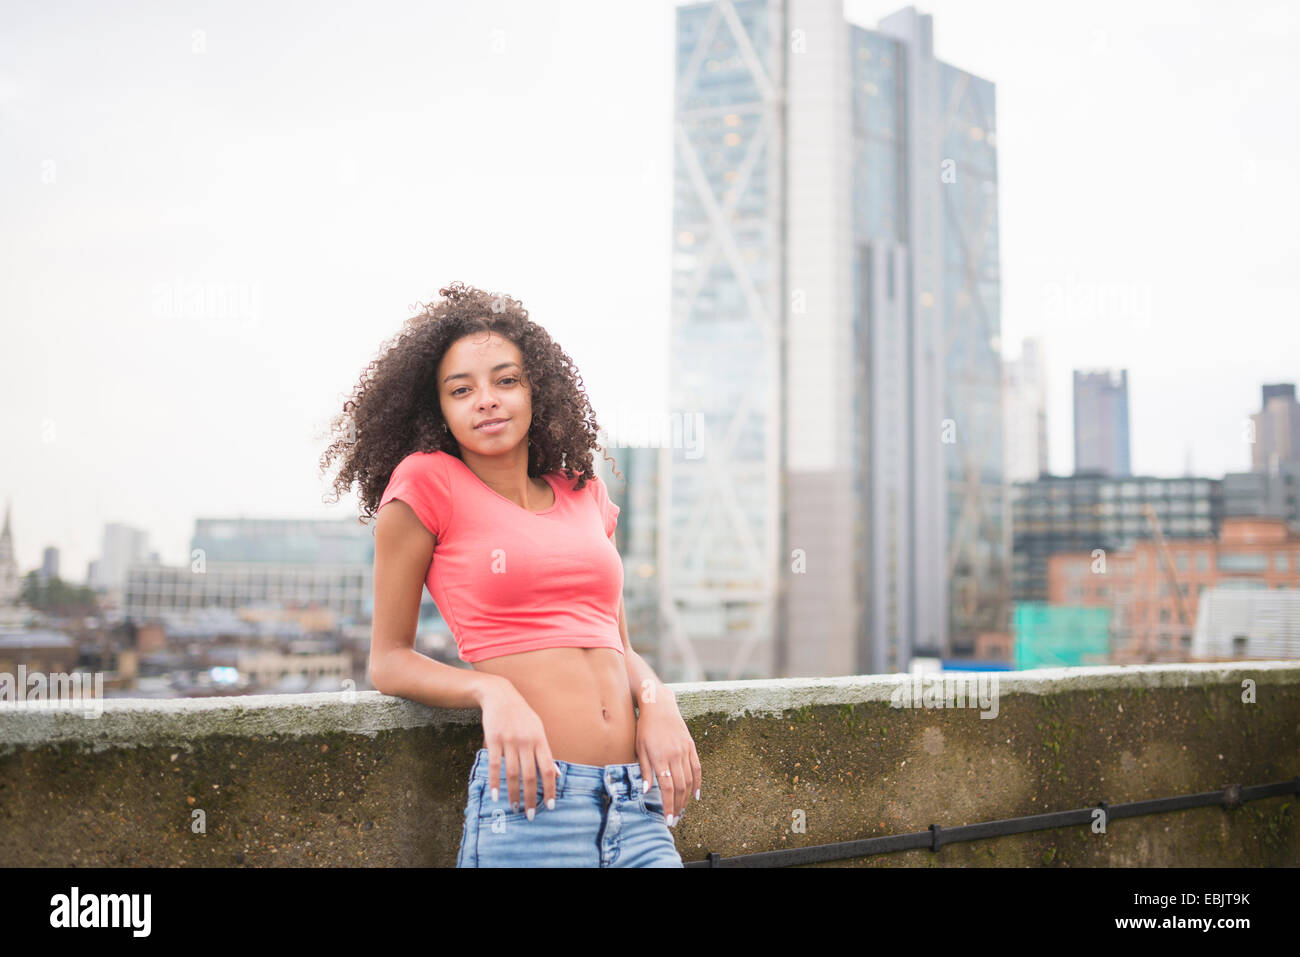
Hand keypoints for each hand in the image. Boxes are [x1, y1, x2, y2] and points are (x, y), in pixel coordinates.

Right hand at [478, 678, 558, 818]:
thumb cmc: (522, 716)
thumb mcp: (538, 730)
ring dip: (513, 794)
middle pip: (530, 775)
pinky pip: (495, 765)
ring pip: (512, 773)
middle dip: (531, 797)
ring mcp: (509, 741)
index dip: (550, 788)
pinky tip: (496, 796)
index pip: (548, 769)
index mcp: (540, 739)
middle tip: (530, 814)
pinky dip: (495, 782)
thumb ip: (546, 752)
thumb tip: (557, 774)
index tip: (550, 805)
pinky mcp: (493, 740)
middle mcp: (526, 741)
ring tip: (515, 807)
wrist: (500, 695)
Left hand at [635, 692, 700, 826]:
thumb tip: (646, 791)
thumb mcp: (639, 748)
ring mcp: (684, 751)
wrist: (659, 706)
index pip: (666, 788)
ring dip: (686, 798)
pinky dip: (698, 783)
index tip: (668, 819)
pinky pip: (697, 768)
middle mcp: (674, 755)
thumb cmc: (645, 728)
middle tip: (675, 820)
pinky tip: (696, 795)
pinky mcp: (690, 746)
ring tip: (682, 810)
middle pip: (679, 787)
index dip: (668, 806)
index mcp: (660, 757)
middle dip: (677, 806)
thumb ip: (644, 770)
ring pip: (689, 780)